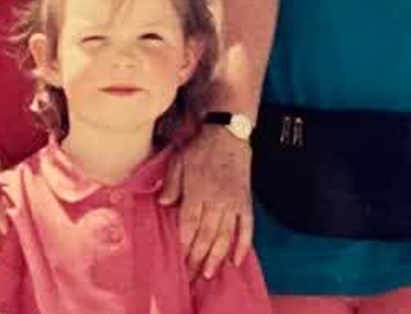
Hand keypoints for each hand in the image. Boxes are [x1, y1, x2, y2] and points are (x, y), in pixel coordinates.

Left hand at [159, 124, 252, 277]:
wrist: (228, 134)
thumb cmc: (200, 148)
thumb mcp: (178, 161)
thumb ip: (171, 183)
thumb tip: (164, 203)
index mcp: (198, 191)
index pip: (190, 224)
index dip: (184, 244)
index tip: (179, 260)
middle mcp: (217, 200)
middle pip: (206, 235)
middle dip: (198, 258)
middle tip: (191, 276)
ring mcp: (234, 203)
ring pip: (226, 236)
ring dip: (217, 257)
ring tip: (209, 274)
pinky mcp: (246, 202)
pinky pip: (246, 227)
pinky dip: (243, 245)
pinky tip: (237, 261)